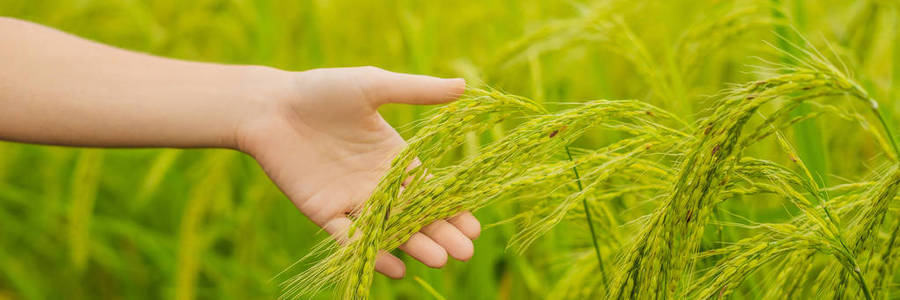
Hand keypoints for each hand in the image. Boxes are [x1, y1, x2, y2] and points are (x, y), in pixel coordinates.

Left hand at [237, 66, 480, 277]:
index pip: (431, 189)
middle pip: (415, 215)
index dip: (452, 208)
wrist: (270, 106)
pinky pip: (350, 238)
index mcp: (395, 158)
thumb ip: (416, 91)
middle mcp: (378, 184)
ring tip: (438, 259)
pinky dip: (369, 253)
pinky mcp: (324, 212)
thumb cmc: (321, 90)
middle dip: (441, 233)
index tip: (474, 224)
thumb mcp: (373, 86)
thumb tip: (463, 87)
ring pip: (388, 229)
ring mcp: (352, 201)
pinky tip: (393, 267)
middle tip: (464, 252)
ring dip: (413, 245)